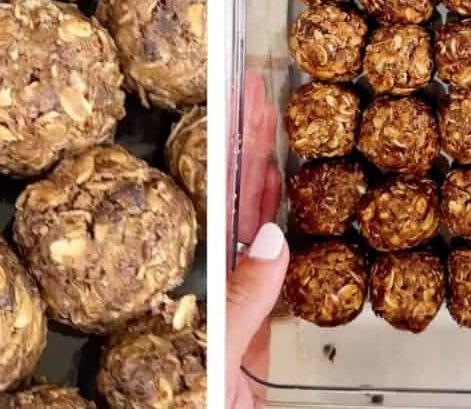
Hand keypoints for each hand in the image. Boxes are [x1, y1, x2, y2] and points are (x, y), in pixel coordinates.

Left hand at [226, 72, 288, 408]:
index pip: (211, 194)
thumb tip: (274, 241)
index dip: (224, 144)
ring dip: (264, 181)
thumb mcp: (216, 357)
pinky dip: (283, 245)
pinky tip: (283, 211)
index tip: (231, 97)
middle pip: (232, 202)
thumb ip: (242, 302)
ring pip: (254, 233)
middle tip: (258, 92)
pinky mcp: (255, 342)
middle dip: (246, 145)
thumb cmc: (186, 403)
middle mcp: (211, 285)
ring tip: (274, 127)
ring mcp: (234, 309)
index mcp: (195, 280)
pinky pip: (274, 282)